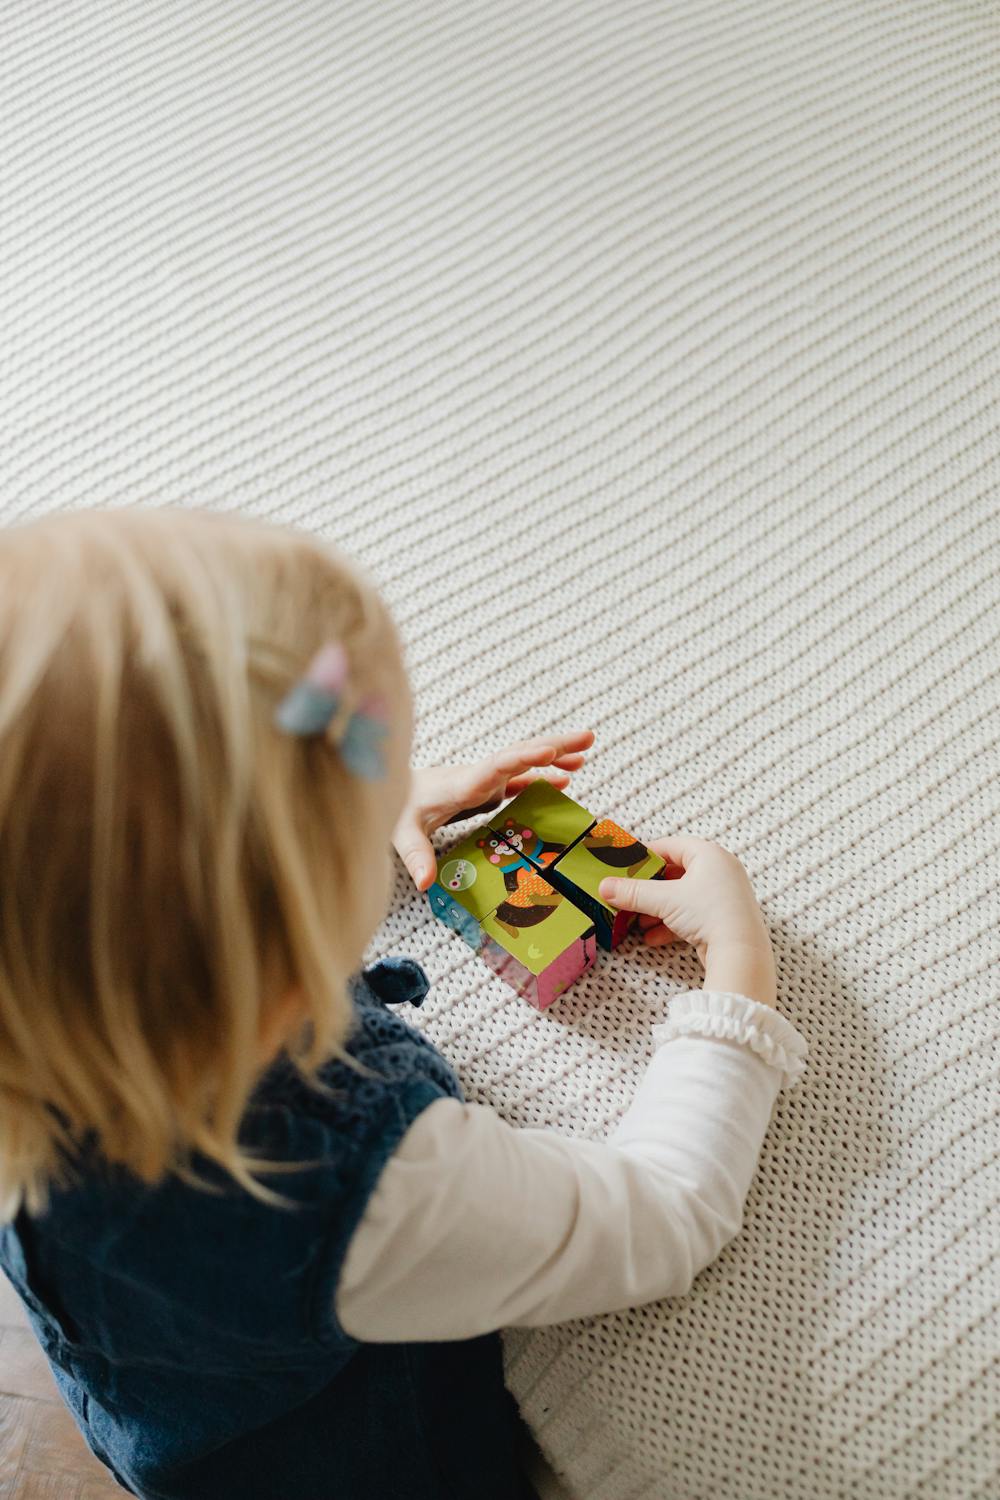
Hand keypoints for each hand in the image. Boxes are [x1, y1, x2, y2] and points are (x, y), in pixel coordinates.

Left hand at [393, 730, 594, 890]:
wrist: (391, 792)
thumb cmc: (397, 810)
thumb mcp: (402, 834)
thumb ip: (416, 856)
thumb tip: (426, 882)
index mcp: (463, 783)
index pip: (497, 767)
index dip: (524, 758)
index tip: (549, 751)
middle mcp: (479, 776)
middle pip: (521, 755)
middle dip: (554, 745)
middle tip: (587, 738)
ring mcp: (485, 780)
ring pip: (525, 762)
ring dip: (555, 755)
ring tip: (586, 750)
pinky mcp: (487, 788)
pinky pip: (521, 779)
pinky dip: (544, 775)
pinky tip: (565, 777)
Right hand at [598, 834, 775, 1004]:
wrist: (741, 952)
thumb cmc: (710, 913)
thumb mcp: (665, 900)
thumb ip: (633, 892)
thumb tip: (605, 887)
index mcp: (709, 854)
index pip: (671, 846)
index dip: (646, 855)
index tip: (625, 864)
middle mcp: (720, 871)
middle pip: (675, 873)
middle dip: (650, 889)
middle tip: (629, 895)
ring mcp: (723, 896)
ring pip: (682, 897)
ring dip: (658, 909)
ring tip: (639, 922)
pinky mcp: (723, 918)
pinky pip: (692, 915)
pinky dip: (672, 924)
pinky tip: (654, 938)